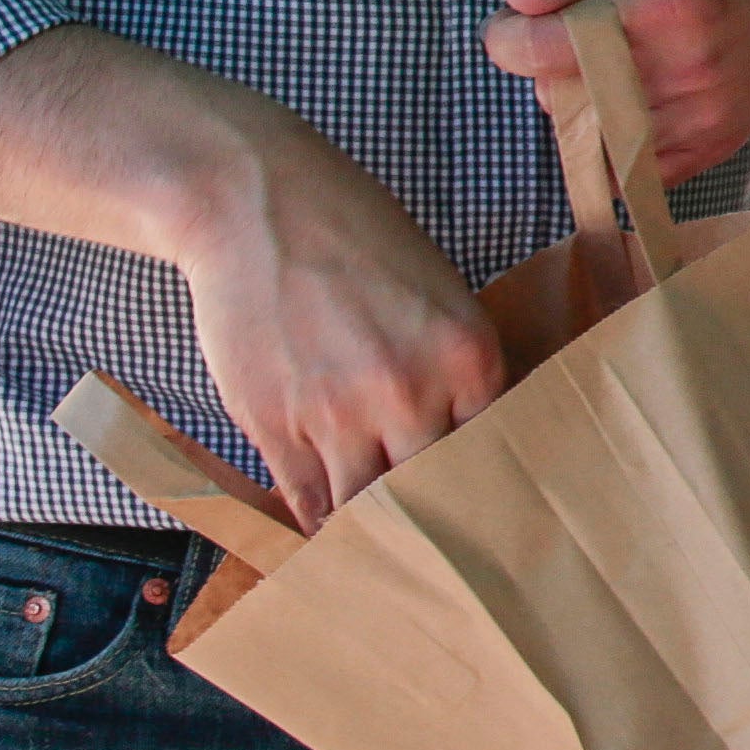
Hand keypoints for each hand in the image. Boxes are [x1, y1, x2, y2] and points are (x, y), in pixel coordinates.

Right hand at [176, 109, 507, 528]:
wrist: (254, 204)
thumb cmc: (352, 238)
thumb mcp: (438, 292)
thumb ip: (456, 370)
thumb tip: (471, 442)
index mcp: (468, 356)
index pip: (495, 453)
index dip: (485, 484)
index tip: (486, 513)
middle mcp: (410, 392)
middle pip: (437, 493)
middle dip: (435, 517)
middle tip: (440, 545)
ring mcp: (338, 414)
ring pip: (369, 509)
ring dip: (375, 528)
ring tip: (383, 545)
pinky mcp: (276, 425)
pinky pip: (308, 500)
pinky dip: (321, 520)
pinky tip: (331, 532)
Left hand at [488, 0, 749, 168]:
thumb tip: (518, 2)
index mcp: (663, 1)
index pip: (547, 48)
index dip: (509, 38)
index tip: (510, 23)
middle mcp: (686, 68)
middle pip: (562, 97)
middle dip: (549, 68)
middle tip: (577, 30)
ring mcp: (704, 116)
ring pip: (592, 137)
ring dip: (582, 104)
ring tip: (614, 59)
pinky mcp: (714, 147)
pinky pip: (631, 168)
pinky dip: (616, 137)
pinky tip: (637, 92)